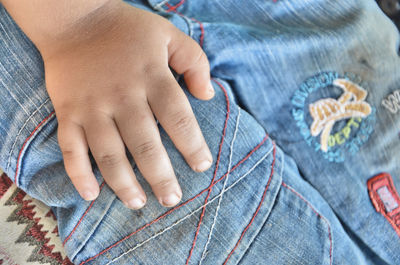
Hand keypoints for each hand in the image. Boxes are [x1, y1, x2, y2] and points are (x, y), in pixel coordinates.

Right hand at [41, 2, 213, 207]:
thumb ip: (195, 61)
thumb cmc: (127, 29)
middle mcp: (123, 96)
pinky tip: (91, 195)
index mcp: (152, 77)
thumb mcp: (169, 35)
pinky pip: (71, 148)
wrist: (74, 18)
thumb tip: (208, 95)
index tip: (201, 166)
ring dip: (123, 183)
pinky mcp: (68, 112)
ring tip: (138, 203)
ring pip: (108, 153)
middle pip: (145, 144)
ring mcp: (92, 106)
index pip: (177, 118)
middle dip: (160, 176)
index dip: (192, 145)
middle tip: (172, 199)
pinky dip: (78, 173)